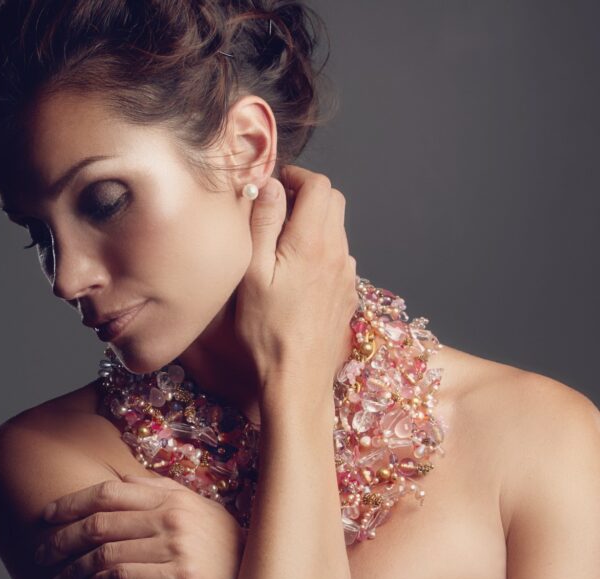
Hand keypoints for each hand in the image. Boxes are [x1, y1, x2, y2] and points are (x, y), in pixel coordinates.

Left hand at [36, 474, 244, 578]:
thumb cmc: (226, 547)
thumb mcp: (198, 509)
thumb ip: (160, 491)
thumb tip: (118, 480)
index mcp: (173, 496)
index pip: (108, 492)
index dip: (71, 502)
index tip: (46, 515)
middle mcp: (172, 516)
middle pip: (99, 522)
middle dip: (62, 538)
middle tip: (40, 553)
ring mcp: (177, 546)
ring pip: (105, 552)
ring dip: (73, 569)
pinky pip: (124, 577)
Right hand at [236, 165, 357, 390]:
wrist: (297, 379)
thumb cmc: (266, 330)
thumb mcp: (252, 273)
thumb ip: (262, 223)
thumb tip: (268, 186)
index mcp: (312, 242)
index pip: (320, 185)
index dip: (296, 177)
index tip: (273, 186)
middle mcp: (337, 253)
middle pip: (334, 202)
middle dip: (306, 195)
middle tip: (275, 208)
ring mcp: (347, 275)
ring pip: (336, 230)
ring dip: (312, 224)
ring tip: (280, 244)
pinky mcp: (348, 295)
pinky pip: (337, 258)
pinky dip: (319, 251)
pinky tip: (295, 274)